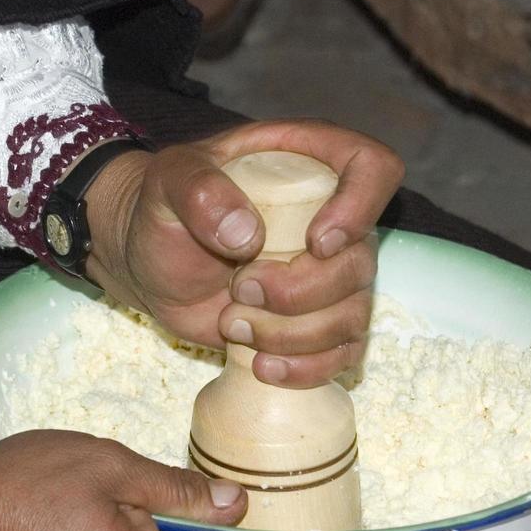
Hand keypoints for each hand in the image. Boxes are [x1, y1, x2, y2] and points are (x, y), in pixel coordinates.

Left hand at [83, 120, 404, 386]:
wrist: (154, 263)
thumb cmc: (166, 210)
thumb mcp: (167, 182)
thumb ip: (198, 190)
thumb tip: (247, 235)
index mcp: (311, 162)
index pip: (375, 169)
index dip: (359, 208)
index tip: (314, 243)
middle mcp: (334, 217)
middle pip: (361, 261)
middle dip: (298, 291)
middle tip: (239, 289)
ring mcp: (332, 274)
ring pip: (353, 315)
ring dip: (292, 335)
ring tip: (232, 324)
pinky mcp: (320, 323)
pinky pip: (343, 354)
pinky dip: (305, 368)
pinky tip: (261, 365)